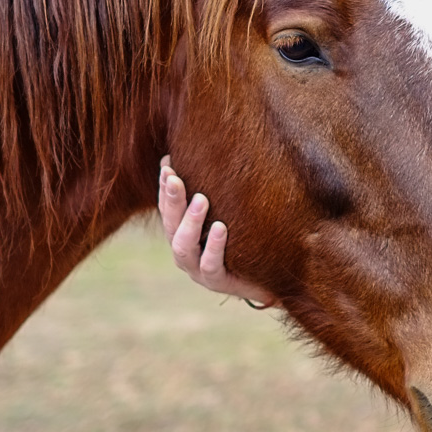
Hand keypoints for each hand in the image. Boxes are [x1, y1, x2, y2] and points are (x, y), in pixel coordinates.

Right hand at [158, 155, 279, 307]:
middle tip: (175, 177)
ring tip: (201, 199)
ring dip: (190, 222)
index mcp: (182, 232)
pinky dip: (214, 246)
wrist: (267, 276)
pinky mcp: (217, 282)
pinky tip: (221, 227)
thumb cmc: (245, 239)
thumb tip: (213, 149)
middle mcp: (185, 251)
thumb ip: (218, 191)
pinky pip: (211, 266)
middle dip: (171, 200)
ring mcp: (197, 270)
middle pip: (170, 224)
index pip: (166, 208)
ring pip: (183, 247)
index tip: (167, 163)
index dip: (164, 187)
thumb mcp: (230, 211)